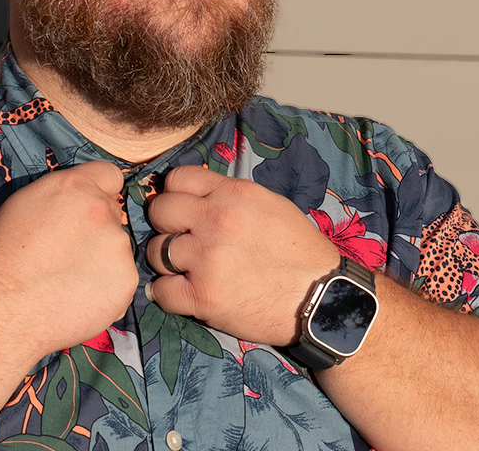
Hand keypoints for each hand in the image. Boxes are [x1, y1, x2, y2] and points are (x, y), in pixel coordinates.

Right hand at [0, 161, 137, 359]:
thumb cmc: (2, 256)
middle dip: (95, 229)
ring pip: (117, 249)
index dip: (98, 192)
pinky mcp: (126, 281)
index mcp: (75, 186)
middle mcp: (102, 210)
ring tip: (67, 281)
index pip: (109, 175)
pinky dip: (105, 289)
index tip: (85, 212)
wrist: (1, 306)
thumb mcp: (25, 204)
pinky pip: (121, 280)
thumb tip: (83, 200)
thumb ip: (63, 195)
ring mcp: (118, 246)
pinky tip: (77, 298)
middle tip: (66, 253)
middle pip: (112, 214)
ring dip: (100, 260)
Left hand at [145, 166, 338, 345]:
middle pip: (160, 211)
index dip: (176, 194)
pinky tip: (181, 293)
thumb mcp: (270, 205)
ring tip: (186, 270)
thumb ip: (230, 196)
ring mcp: (207, 259)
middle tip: (181, 239)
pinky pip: (161, 291)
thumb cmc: (301, 253)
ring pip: (155, 251)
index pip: (177, 179)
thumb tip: (196, 196)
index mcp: (233, 194)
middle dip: (166, 224)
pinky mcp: (203, 297)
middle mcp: (216, 221)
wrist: (323, 299)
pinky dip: (167, 294)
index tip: (184, 210)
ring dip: (166, 262)